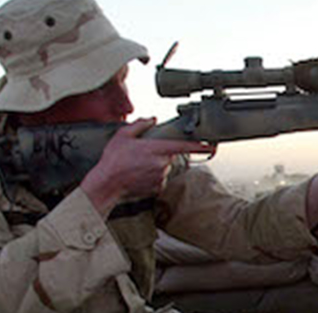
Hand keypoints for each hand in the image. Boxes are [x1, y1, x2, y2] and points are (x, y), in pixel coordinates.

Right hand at [81, 117, 215, 213]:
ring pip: (164, 167)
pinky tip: (138, 175)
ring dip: (155, 165)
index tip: (211, 146)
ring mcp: (161, 177)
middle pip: (169, 155)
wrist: (107, 184)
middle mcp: (162, 163)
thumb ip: (140, 125)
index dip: (199, 146)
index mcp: (156, 149)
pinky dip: (152, 177)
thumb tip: (151, 120)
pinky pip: (160, 179)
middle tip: (142, 155)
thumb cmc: (113, 160)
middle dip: (159, 153)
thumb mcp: (123, 136)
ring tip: (136, 166)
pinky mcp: (158, 188)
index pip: (183, 146)